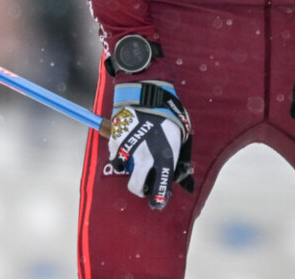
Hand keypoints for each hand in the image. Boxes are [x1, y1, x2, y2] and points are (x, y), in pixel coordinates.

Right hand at [101, 81, 194, 208]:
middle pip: (136, 187)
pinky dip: (117, 151)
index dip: (158, 200)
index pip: (160, 190)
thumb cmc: (169, 114)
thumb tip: (181, 175)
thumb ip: (179, 157)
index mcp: (164, 158)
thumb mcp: (182, 136)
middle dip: (139, 189)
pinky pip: (113, 152)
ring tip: (133, 159)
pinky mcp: (116, 138)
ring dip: (126, 166)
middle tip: (143, 184)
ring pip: (121, 168)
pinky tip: (126, 143)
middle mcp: (145, 157)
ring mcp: (128, 148)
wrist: (149, 92)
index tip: (157, 202)